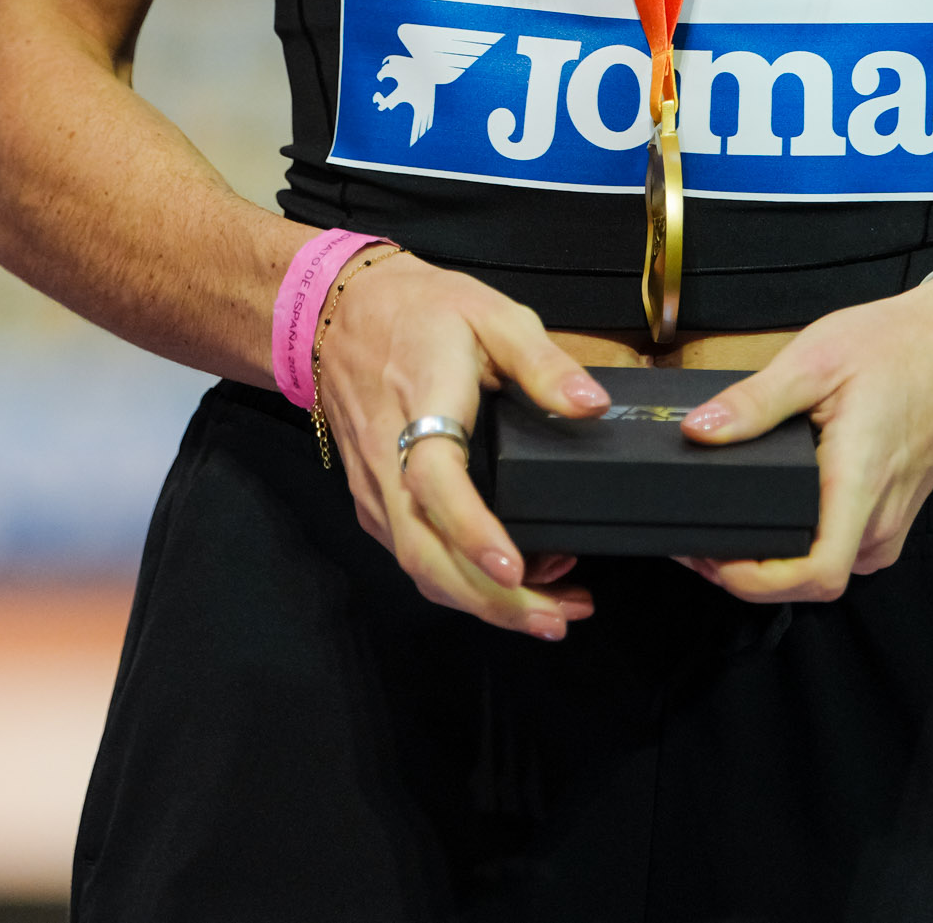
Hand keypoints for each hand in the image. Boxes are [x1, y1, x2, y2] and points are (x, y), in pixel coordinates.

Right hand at [308, 246, 611, 638]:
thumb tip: (592, 404)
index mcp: (419, 407)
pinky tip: (512, 585)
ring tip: (554, 612)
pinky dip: (460, 583)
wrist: (340, 314)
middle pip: (425, 553)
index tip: (514, 568)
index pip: (436, 483)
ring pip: (419, 566)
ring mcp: (376, 490)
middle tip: (557, 619)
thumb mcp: (490, 313)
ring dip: (483, 603)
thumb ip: (542, 362)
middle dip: (491, 601)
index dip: (473, 532)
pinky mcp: (376, 503)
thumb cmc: (419, 312)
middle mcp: (387, 462)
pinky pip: (415, 556)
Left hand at [674, 265, 932, 603]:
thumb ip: (755, 401)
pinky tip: (767, 520)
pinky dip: (797, 549)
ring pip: (822, 572)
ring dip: (770, 565)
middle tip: (694, 539)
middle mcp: (880, 519)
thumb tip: (699, 430)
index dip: (756, 582)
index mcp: (860, 483)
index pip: (817, 573)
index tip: (713, 557)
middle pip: (808, 581)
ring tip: (720, 530)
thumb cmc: (898, 348)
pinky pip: (839, 553)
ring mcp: (889, 526)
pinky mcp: (889, 521)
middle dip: (745, 573)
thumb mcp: (816, 359)